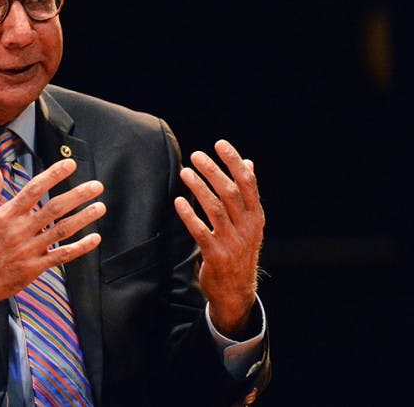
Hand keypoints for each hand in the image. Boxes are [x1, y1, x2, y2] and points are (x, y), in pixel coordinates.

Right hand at [0, 157, 104, 322]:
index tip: (70, 164)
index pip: (34, 189)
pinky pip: (62, 256)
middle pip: (54, 208)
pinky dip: (80, 248)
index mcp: (6, 214)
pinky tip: (94, 239)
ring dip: (84, 218)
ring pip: (62, 231)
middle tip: (96, 186)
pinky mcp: (34, 268)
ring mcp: (29, 250)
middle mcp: (20, 230)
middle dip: (78, 195)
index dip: (53, 175)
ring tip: (100, 207)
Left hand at [175, 139, 264, 336]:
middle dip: (213, 171)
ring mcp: (233, 243)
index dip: (234, 162)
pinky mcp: (216, 256)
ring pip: (216, 209)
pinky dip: (190, 215)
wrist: (237, 292)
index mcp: (256, 217)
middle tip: (195, 155)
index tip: (219, 144)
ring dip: (199, 188)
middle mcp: (247, 228)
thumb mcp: (249, 223)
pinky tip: (178, 201)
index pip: (248, 183)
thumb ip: (247, 194)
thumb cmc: (240, 249)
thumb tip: (248, 163)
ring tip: (185, 172)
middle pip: (231, 193)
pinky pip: (201, 232)